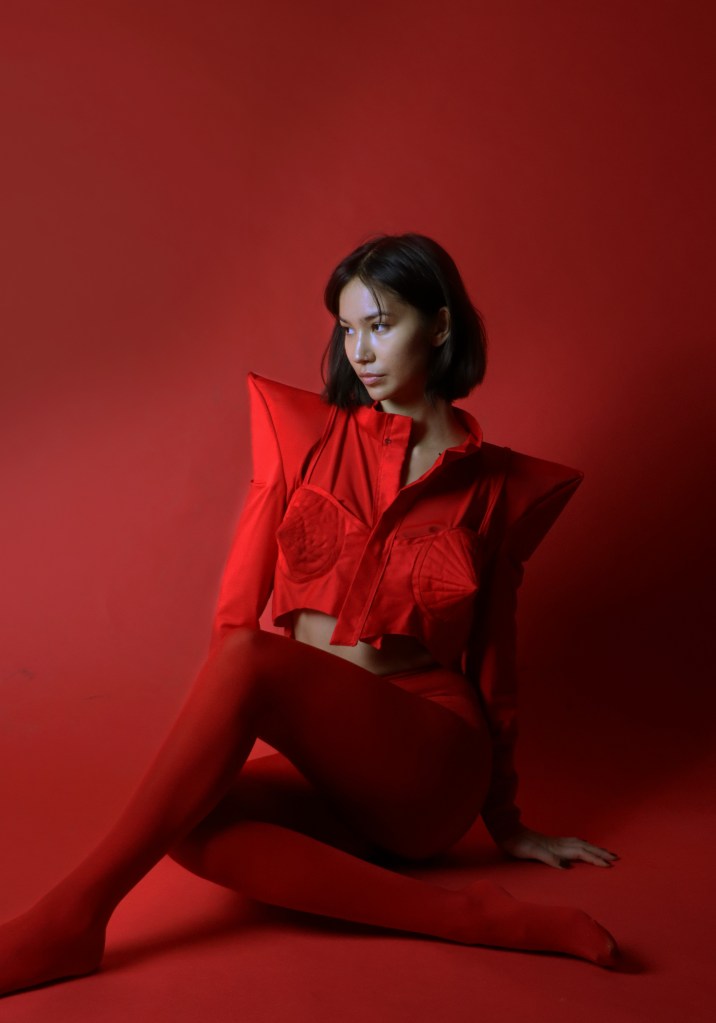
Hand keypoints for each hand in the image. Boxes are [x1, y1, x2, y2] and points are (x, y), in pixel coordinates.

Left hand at [497, 825, 618, 868]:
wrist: (506, 830)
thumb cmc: (517, 844)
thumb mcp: (530, 852)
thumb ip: (548, 858)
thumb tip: (565, 866)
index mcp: (557, 848)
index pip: (581, 854)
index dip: (595, 859)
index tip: (609, 865)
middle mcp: (559, 843)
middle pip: (584, 847)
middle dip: (600, 852)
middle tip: (616, 857)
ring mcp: (556, 841)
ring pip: (580, 844)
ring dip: (594, 848)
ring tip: (605, 852)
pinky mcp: (551, 842)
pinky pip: (573, 843)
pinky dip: (583, 845)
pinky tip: (584, 845)